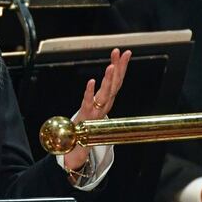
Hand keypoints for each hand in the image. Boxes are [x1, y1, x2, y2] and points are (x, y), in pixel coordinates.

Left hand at [65, 48, 130, 168]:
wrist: (76, 149)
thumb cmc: (85, 126)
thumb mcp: (93, 108)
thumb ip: (97, 97)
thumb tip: (100, 83)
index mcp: (107, 102)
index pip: (116, 81)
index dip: (121, 67)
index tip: (125, 52)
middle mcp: (104, 106)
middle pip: (114, 84)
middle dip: (119, 67)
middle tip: (122, 52)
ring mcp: (96, 112)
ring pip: (105, 94)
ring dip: (109, 80)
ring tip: (111, 66)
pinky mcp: (86, 117)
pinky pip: (88, 103)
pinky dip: (90, 92)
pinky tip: (92, 81)